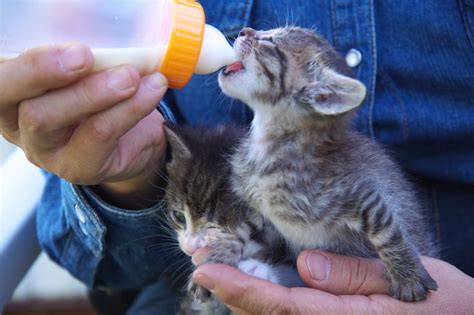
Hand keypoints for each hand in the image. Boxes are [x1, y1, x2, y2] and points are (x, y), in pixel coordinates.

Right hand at [0, 44, 167, 206]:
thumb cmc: (104, 97)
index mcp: (13, 90)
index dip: (24, 58)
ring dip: (93, 92)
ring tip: (131, 76)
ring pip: (48, 117)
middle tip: (84, 56)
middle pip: (10, 93)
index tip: (66, 44)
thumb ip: (79, 50)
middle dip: (44, 69)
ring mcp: (44, 149)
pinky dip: (128, 108)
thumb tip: (82, 12)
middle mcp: (17, 121)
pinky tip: (152, 89)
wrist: (138, 142)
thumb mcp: (88, 70)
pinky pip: (97, 134)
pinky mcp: (77, 167)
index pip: (0, 72)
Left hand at [193, 250, 473, 313]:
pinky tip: (258, 283)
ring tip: (221, 269)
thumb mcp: (406, 285)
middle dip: (233, 292)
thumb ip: (355, 277)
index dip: (240, 288)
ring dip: (245, 296)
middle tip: (203, 264)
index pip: (280, 305)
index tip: (207, 272)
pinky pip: (294, 314)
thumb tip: (305, 266)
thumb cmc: (445, 308)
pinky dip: (268, 300)